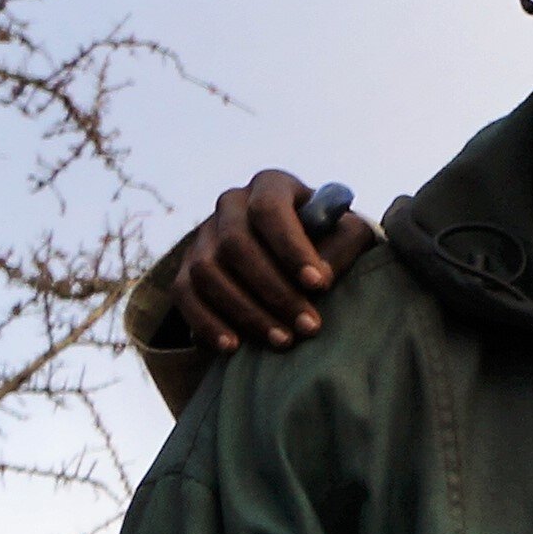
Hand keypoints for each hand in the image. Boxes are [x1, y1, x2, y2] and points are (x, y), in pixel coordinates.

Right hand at [159, 171, 375, 355]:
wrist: (299, 259)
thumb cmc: (332, 243)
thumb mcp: (348, 236)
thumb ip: (344, 244)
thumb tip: (320, 276)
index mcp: (270, 186)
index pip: (270, 210)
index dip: (292, 248)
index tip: (320, 284)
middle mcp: (230, 205)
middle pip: (236, 245)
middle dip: (275, 290)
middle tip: (309, 326)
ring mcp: (203, 236)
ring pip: (208, 271)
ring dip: (245, 311)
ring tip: (283, 341)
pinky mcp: (186, 269)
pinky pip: (184, 294)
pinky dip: (206, 322)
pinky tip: (233, 347)